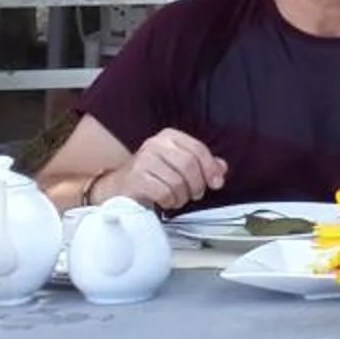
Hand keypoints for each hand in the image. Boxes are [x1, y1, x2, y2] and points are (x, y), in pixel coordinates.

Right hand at [105, 128, 226, 211]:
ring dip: (183, 196)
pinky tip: (166, 201)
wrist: (118, 186)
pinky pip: (164, 192)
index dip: (211, 168)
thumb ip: (201, 164)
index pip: (198, 149)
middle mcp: (155, 144)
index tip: (216, 183)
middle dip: (197, 184)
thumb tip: (221, 168)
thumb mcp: (178, 165)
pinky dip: (170, 201)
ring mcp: (143, 160)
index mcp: (169, 137)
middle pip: (189, 165)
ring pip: (177, 181)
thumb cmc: (152, 175)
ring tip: (178, 199)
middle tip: (195, 194)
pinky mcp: (135, 178)